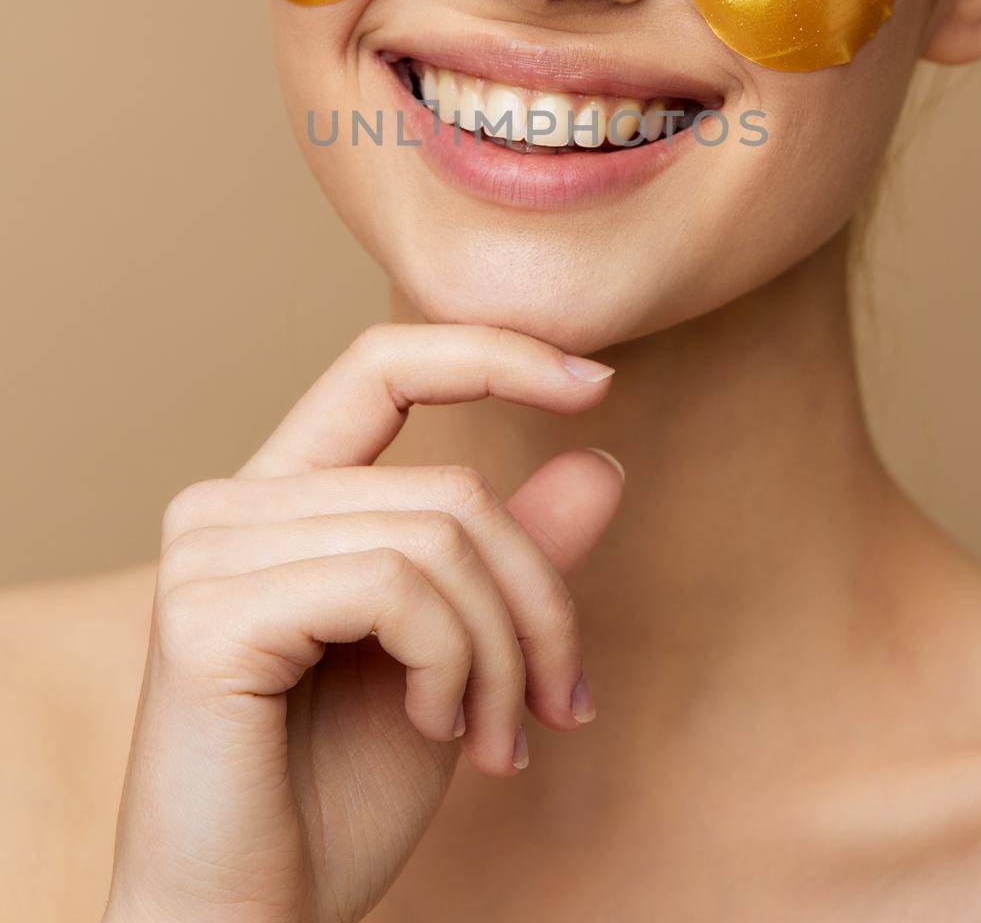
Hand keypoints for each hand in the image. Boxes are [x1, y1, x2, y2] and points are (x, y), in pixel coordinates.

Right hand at [103, 322, 621, 921]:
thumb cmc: (336, 802)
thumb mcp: (456, 662)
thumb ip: (509, 563)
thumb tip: (602, 461)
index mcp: (277, 499)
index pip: (383, 367)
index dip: (492, 351)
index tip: (598, 382)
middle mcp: (227, 505)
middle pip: (450, 488)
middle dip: (537, 601)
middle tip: (559, 704)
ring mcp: (208, 553)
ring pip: (435, 536)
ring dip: (502, 651)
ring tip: (497, 738)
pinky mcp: (206, 615)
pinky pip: (393, 586)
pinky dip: (451, 662)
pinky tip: (437, 727)